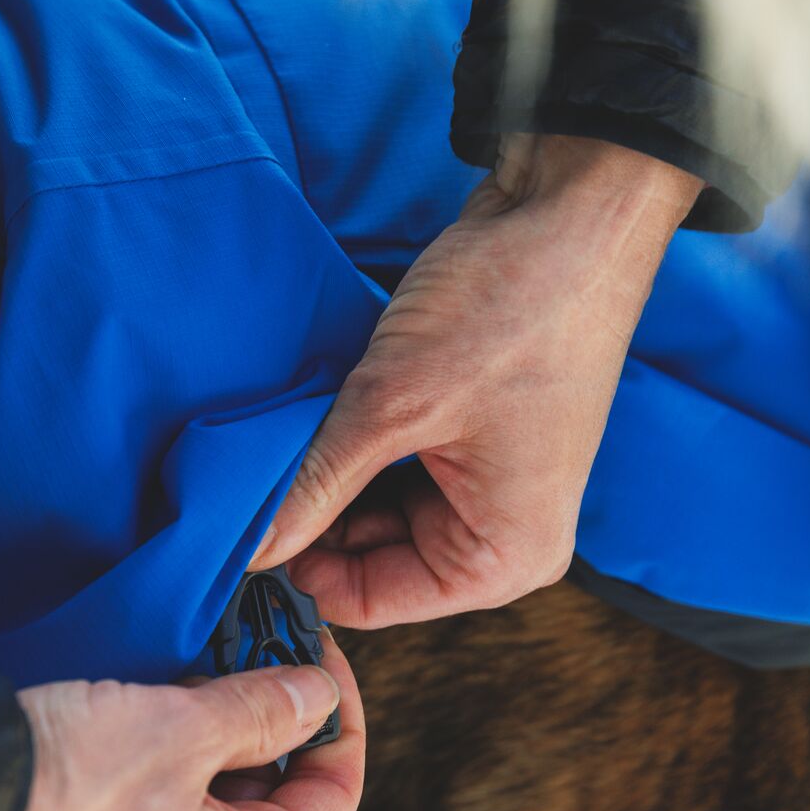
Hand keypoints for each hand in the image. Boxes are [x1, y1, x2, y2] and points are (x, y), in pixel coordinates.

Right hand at [0, 634, 362, 810]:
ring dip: (216, 736)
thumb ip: (262, 712)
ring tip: (199, 664)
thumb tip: (316, 697)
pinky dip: (167, 764)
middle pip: (277, 805)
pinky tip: (146, 708)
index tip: (315, 650)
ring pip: (215, 810)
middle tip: (256, 645)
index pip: (336, 796)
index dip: (338, 712)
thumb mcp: (181, 730)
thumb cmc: (64, 794)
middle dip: (271, 720)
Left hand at [251, 136, 702, 626]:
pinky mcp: (475, 439)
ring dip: (332, 470)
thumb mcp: (393, 404)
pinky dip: (358, 440)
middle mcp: (506, 536)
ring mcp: (492, 486)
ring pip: (376, 508)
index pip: (369, 599)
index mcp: (506, 557)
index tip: (236, 521)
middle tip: (253, 461)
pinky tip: (328, 402)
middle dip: (315, 512)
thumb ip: (315, 484)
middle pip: (372, 557)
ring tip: (297, 421)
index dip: (299, 565)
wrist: (573, 211)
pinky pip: (397, 465)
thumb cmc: (512, 309)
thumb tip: (247, 546)